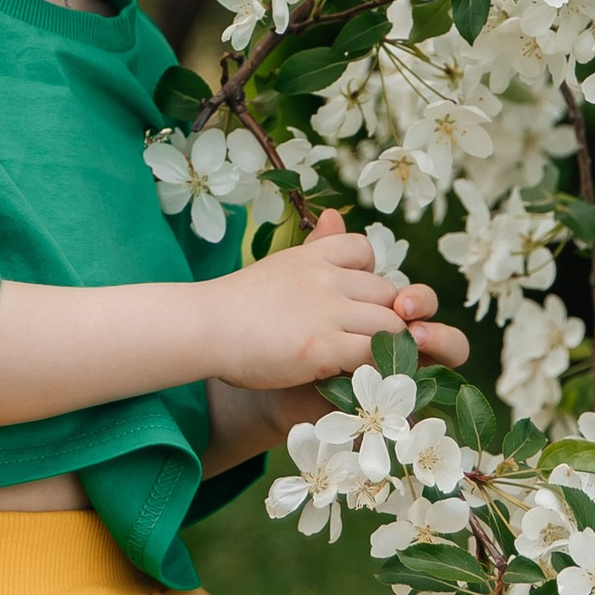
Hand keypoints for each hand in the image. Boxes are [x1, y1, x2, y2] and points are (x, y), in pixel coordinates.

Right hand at [204, 207, 469, 397]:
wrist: (204, 327)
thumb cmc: (235, 305)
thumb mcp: (280, 266)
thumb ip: (314, 248)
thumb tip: (334, 214)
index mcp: (314, 256)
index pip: (364, 249)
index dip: (367, 276)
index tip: (352, 301)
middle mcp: (327, 278)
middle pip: (386, 292)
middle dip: (384, 317)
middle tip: (366, 342)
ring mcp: (327, 312)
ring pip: (390, 325)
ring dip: (386, 347)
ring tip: (370, 366)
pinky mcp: (323, 347)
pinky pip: (373, 355)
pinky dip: (376, 369)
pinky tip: (360, 380)